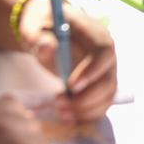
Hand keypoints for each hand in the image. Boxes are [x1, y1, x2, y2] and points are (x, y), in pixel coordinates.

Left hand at [18, 0, 117, 121]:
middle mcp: (106, 54)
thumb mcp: (35, 29)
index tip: (71, 86)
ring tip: (61, 111)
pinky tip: (67, 116)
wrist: (46, 32)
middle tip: (59, 103)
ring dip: (86, 110)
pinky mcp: (100, 85)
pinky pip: (101, 104)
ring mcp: (106, 71)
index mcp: (94, 33)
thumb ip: (40, 38)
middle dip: (86, 98)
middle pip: (108, 80)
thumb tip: (48, 47)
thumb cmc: (42, 28)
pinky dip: (86, 114)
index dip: (92, 71)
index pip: (104, 52)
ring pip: (107, 97)